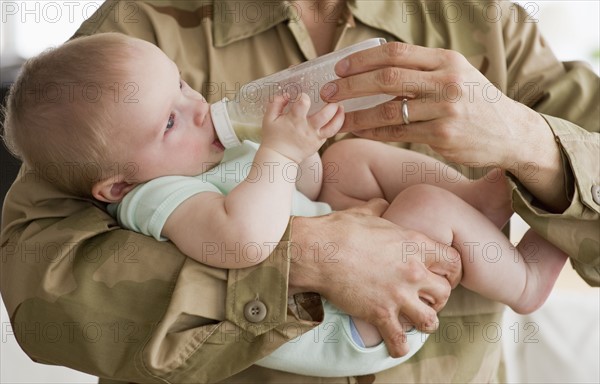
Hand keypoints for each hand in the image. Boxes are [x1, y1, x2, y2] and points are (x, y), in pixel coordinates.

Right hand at [261, 93, 343, 162]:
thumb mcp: (269, 118)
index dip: (304, 96)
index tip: (302, 97)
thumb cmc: (273, 136)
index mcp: (294, 120)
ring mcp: (315, 137)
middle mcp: (307, 128)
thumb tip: (287, 94)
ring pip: (333, 126)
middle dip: (331, 104)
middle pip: (325, 115)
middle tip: (332, 98)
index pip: (304, 103)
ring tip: (340, 107)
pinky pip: (332, 133)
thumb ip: (276, 103)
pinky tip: (337, 116)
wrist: (279, 156)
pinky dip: (336, 124)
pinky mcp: (319, 143)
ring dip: (339, 115)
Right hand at [289, 198, 461, 357]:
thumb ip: (380, 208)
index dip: (452, 272)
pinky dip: (399, 346)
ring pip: (430, 320)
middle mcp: (413, 271)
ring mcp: (398, 295)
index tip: (444, 276)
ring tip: (414, 321)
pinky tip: (395, 345)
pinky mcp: (380, 314)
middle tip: (426, 299)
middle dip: (438, 298)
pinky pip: (400, 340)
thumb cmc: (339, 229)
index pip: (453, 262)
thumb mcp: (365, 213)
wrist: (318, 252)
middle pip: (446, 293)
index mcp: (414, 244)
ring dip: (424, 322)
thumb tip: (382, 203)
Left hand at [321, 42, 555, 169]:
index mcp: (446, 60)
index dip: (362, 60)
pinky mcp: (443, 136)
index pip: (395, 53)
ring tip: (337, 118)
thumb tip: (377, 68)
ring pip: (389, 111)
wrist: (511, 132)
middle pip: (387, 78)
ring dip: (357, 115)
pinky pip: (399, 134)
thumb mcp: (456, 73)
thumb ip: (423, 68)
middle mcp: (446, 81)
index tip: (339, 68)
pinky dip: (374, 133)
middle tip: (328, 92)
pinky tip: (359, 132)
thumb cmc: (477, 101)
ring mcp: (445, 110)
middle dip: (351, 85)